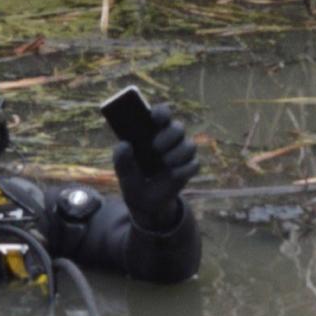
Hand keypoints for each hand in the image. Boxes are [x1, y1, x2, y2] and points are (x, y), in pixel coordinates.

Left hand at [113, 103, 199, 230]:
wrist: (145, 203)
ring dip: (178, 153)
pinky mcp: (189, 168)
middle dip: (169, 135)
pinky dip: (184, 170)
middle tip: (155, 147)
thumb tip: (124, 144)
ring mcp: (181, 153)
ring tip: (165, 162)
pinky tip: (173, 175)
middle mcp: (169, 139)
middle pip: (178, 127)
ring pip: (189, 145)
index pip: (162, 113)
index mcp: (152, 132)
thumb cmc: (134, 181)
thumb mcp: (123, 173)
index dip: (161, 112)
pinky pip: (194, 164)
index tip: (155, 118)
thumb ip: (121, 159)